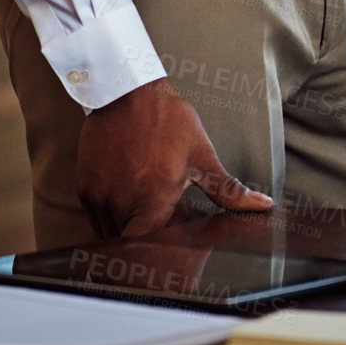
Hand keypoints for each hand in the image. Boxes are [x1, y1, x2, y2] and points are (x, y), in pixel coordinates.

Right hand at [76, 78, 272, 238]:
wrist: (126, 88)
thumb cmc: (165, 119)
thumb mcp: (201, 155)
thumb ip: (227, 190)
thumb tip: (260, 204)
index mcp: (151, 202)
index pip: (146, 251)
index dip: (156, 256)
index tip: (165, 248)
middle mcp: (120, 203)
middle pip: (128, 243)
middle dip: (145, 238)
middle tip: (160, 218)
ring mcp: (99, 195)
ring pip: (109, 232)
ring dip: (126, 227)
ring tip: (144, 203)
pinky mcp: (85, 185)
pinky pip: (95, 215)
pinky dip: (110, 213)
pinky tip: (127, 192)